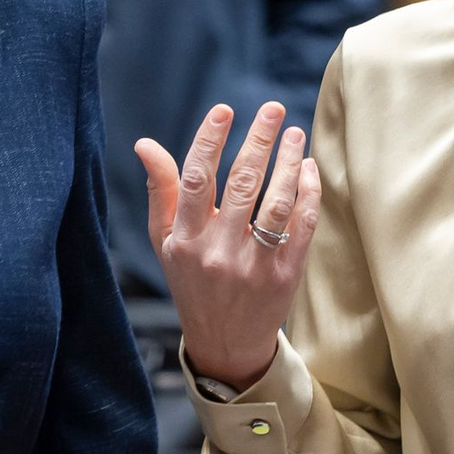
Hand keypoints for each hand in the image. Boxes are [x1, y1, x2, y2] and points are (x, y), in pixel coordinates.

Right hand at [134, 102, 319, 388]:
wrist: (226, 343)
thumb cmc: (192, 281)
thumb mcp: (166, 241)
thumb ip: (160, 190)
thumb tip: (146, 144)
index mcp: (186, 239)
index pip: (195, 180)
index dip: (209, 140)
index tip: (225, 110)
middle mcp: (219, 251)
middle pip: (242, 184)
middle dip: (259, 140)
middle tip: (272, 109)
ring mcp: (254, 265)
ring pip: (276, 202)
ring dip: (289, 162)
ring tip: (295, 135)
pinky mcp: (285, 275)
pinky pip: (301, 226)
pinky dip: (308, 193)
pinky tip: (308, 169)